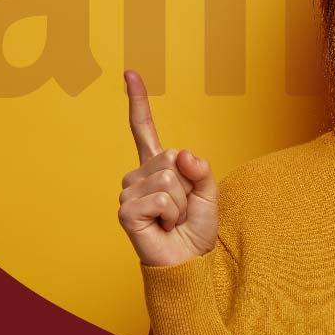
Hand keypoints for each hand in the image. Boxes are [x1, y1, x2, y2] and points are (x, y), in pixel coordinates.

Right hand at [117, 69, 219, 266]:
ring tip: (172, 219)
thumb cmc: (196, 228)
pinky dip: (171, 212)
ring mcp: (129, 193)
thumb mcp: (209, 191)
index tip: (130, 73)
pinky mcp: (125, 211)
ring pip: (168, 177)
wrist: (189, 262)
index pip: (144, 129)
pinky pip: (161, 196)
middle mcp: (138, 176)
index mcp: (157, 166)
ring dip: (181, 202)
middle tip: (181, 209)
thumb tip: (182, 154)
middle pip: (171, 157)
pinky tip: (163, 225)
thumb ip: (201, 168)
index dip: (137, 100)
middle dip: (188, 185)